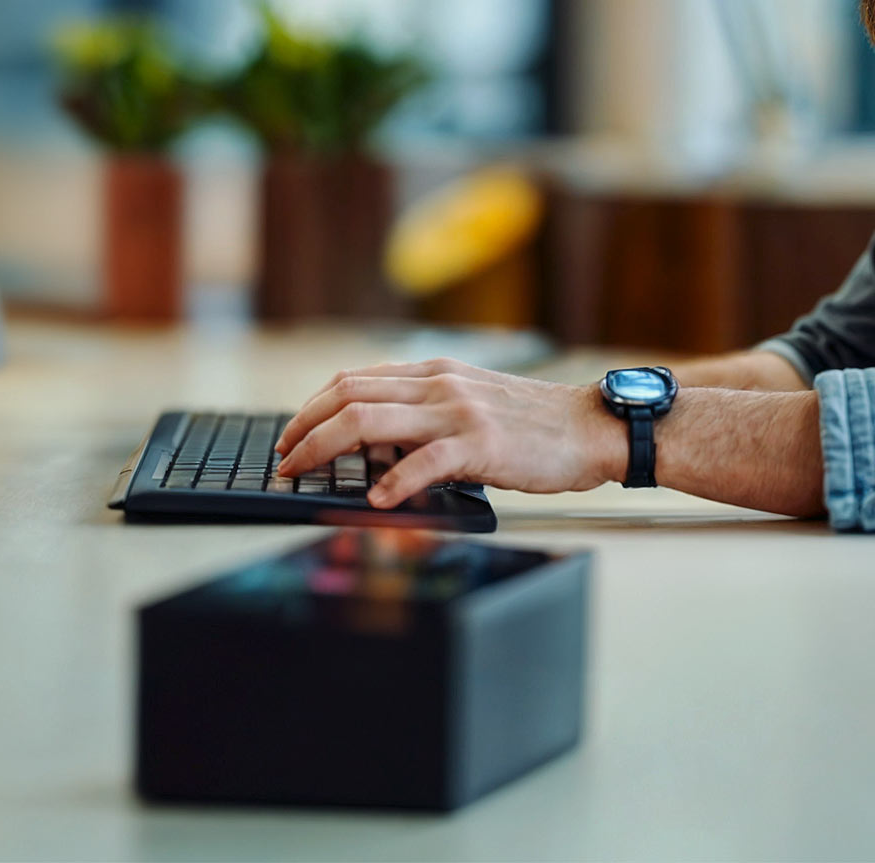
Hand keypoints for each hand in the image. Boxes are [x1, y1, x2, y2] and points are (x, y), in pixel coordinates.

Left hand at [273, 358, 626, 508]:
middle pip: (348, 396)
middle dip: (303, 428)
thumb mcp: (471, 402)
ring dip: (323, 449)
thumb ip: (425, 413)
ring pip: (369, 422)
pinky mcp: (481, 445)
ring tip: (301, 474)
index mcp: (435, 372)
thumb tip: (372, 445)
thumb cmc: (535, 424)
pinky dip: (391, 484)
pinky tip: (376, 502)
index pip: (354, 379)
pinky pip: (423, 463)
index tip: (290, 434)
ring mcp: (459, 412)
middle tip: (283, 459)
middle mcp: (440, 385)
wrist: (592, 426)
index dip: (311, 406)